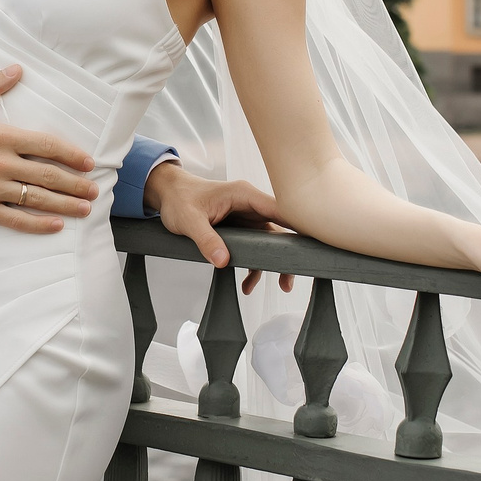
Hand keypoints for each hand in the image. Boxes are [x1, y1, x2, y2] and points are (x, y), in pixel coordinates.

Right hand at [0, 66, 99, 233]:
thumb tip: (18, 68)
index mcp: (0, 137)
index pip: (46, 145)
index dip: (71, 154)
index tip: (87, 162)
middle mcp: (1, 165)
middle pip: (48, 176)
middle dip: (75, 184)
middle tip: (94, 190)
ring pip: (37, 199)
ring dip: (65, 205)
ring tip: (85, 208)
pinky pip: (14, 220)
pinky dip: (37, 224)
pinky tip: (55, 226)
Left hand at [143, 161, 295, 292]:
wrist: (169, 195)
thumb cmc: (179, 199)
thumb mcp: (189, 220)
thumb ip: (206, 239)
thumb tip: (223, 260)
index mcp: (243, 195)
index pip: (278, 208)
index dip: (297, 224)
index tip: (311, 243)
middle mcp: (250, 205)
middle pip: (280, 229)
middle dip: (287, 253)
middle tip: (289, 278)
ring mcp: (247, 216)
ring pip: (270, 241)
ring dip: (272, 263)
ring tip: (279, 285)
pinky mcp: (241, 228)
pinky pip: (256, 247)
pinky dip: (255, 264)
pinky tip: (248, 282)